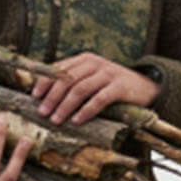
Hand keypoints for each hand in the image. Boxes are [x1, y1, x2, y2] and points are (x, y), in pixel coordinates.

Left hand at [34, 53, 158, 124]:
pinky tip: (77, 121)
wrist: (146, 87)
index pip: (59, 69)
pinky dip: (86, 111)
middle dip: (52, 97)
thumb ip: (73, 83)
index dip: (44, 82)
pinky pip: (99, 99)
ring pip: (80, 89)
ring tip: (56, 120)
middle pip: (67, 80)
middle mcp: (95, 63)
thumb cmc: (111, 86)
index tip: (34, 97)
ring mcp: (108, 74)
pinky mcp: (120, 87)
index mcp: (84, 60)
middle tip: (42, 112)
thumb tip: (45, 99)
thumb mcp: (91, 79)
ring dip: (65, 106)